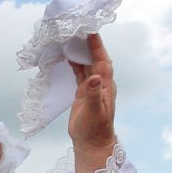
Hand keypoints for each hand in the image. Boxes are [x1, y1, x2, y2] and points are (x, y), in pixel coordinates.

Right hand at [67, 34, 117, 171]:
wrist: (91, 143)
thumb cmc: (94, 129)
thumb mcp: (93, 111)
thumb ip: (92, 94)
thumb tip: (93, 77)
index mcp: (104, 85)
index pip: (102, 60)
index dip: (97, 46)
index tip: (90, 31)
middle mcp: (99, 83)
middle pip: (94, 58)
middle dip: (87, 44)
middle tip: (77, 29)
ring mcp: (91, 87)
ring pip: (86, 64)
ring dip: (79, 52)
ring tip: (70, 38)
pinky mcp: (83, 92)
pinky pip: (79, 72)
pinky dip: (74, 63)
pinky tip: (67, 55)